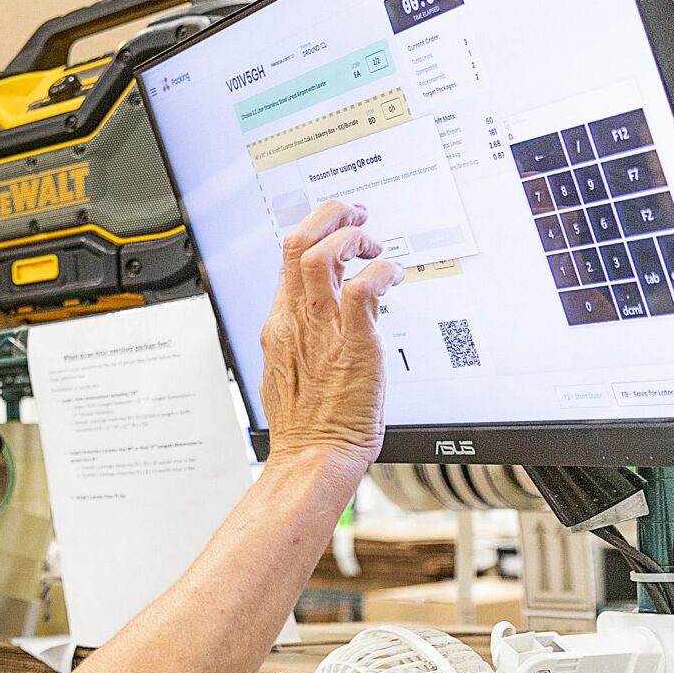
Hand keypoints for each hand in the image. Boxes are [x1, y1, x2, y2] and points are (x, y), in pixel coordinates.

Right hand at [259, 201, 403, 484]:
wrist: (313, 458)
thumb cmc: (308, 427)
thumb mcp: (288, 373)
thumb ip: (300, 342)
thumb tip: (313, 328)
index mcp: (280, 327)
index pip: (287, 260)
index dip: (315, 232)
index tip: (339, 228)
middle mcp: (296, 321)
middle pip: (297, 243)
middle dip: (330, 216)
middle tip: (356, 214)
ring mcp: (322, 330)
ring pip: (322, 256)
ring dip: (353, 239)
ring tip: (373, 246)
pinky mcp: (353, 343)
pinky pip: (362, 288)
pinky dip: (382, 272)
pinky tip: (393, 277)